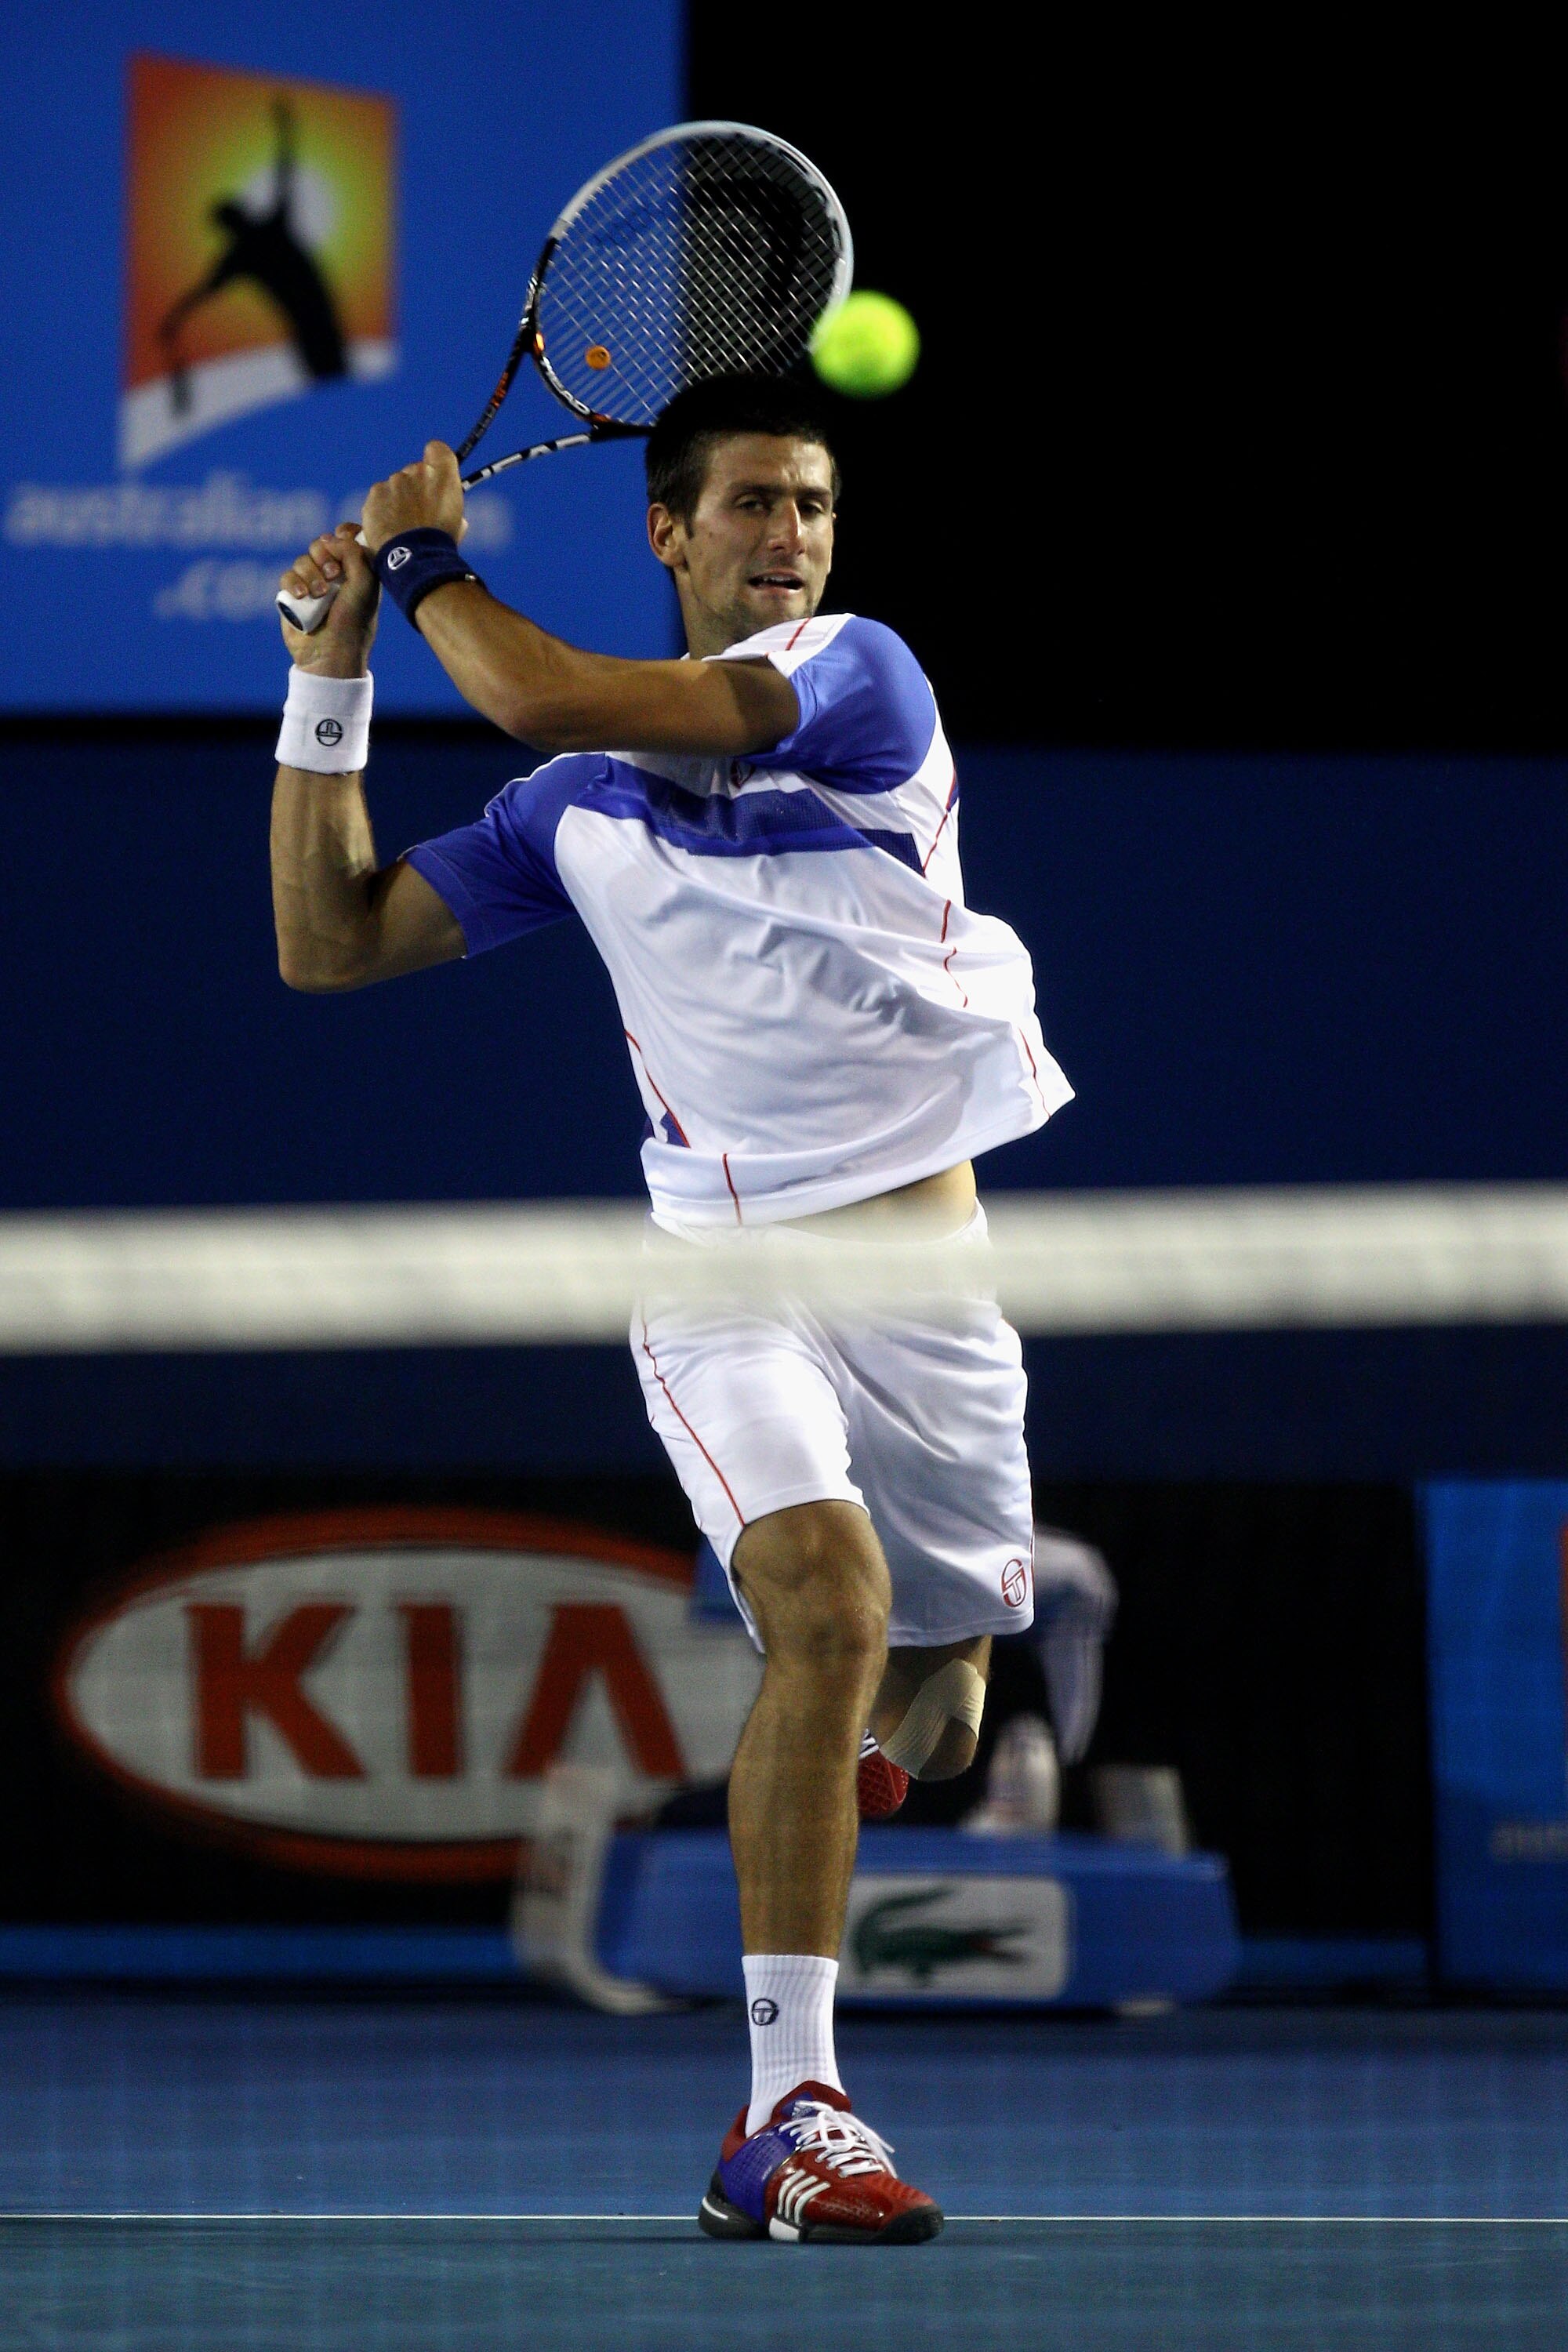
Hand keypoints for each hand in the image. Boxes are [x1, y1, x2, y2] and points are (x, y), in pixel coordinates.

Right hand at [278, 523, 378, 673]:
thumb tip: (331, 538)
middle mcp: (335, 575)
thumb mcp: (365, 585)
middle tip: (334, 574)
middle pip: (322, 544)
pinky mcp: (294, 596)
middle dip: (325, 554)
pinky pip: (287, 576)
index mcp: (357, 571)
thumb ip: (354, 553)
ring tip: (320, 594)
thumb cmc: (354, 621)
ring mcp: (313, 584)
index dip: (344, 533)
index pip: (348, 539)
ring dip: (311, 572)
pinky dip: (293, 583)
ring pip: (303, 559)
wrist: (332, 653)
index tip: (342, 536)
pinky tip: (302, 596)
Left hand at [361, 440, 466, 554]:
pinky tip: (387, 528)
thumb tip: (446, 510)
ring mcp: (395, 481)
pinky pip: (379, 498)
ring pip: (395, 486)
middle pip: (414, 472)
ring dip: (397, 500)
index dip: (434, 460)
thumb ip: (450, 506)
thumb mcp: (457, 524)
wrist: (415, 558)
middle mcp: (418, 471)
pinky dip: (381, 510)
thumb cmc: (439, 544)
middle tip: (416, 513)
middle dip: (414, 488)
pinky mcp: (376, 493)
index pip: (437, 449)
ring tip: (401, 526)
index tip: (433, 475)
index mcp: (444, 475)